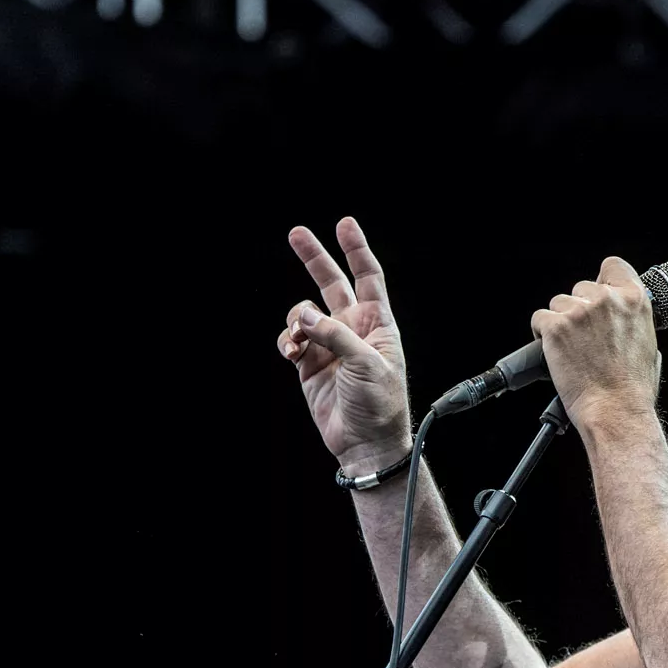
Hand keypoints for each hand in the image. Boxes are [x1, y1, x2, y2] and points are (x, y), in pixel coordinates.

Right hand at [277, 218, 410, 472]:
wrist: (365, 443)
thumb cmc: (379, 404)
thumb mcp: (367, 364)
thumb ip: (335, 336)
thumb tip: (303, 317)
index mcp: (377, 323)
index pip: (368, 277)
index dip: (357, 249)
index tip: (344, 224)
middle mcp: (352, 329)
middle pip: (331, 283)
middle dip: (314, 258)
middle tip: (296, 232)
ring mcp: (329, 345)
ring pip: (304, 314)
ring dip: (297, 320)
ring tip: (298, 340)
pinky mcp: (309, 364)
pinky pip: (291, 340)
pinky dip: (287, 341)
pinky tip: (291, 352)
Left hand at [531, 256, 660, 433]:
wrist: (615, 411)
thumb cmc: (633, 389)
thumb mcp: (650, 346)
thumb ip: (634, 323)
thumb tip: (625, 321)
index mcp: (635, 300)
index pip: (612, 266)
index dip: (602, 280)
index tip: (596, 294)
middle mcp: (607, 300)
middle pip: (580, 288)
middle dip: (578, 310)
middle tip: (582, 339)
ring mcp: (579, 311)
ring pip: (558, 303)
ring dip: (559, 322)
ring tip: (570, 350)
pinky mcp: (556, 326)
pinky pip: (539, 319)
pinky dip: (542, 334)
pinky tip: (553, 351)